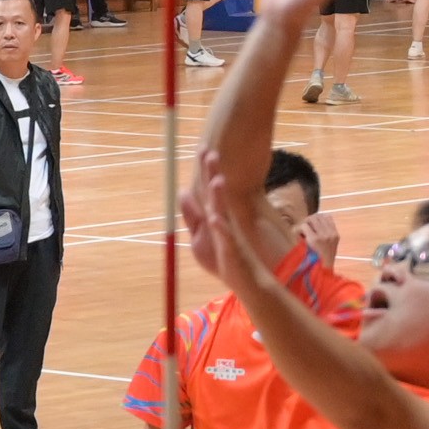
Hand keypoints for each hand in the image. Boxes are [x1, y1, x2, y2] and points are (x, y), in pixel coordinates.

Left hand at [177, 147, 240, 285]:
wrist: (246, 280)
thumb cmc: (223, 257)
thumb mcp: (200, 235)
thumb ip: (192, 215)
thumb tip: (183, 191)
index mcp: (214, 214)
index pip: (207, 189)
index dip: (205, 170)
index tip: (203, 148)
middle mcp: (222, 219)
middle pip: (215, 194)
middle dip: (213, 173)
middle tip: (210, 151)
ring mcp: (228, 233)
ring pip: (222, 211)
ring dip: (219, 196)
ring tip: (217, 180)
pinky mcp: (232, 250)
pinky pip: (226, 237)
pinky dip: (220, 228)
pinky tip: (215, 219)